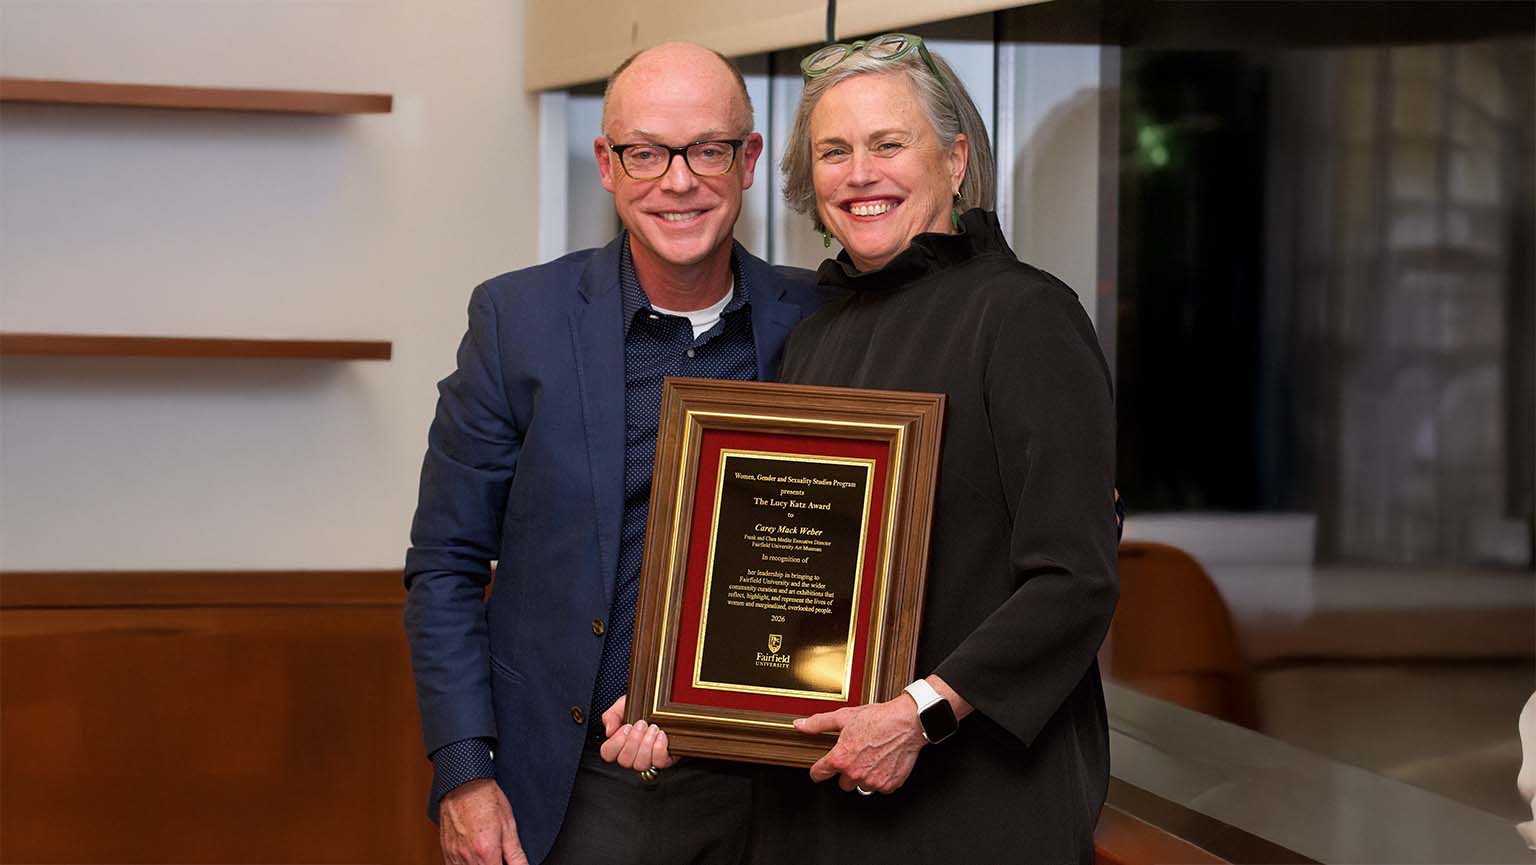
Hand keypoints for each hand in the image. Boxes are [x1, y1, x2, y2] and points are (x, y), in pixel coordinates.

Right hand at [438, 778, 526, 864]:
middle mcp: (467, 857)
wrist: (463, 783)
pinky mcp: (446, 851)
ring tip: (488, 857)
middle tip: (499, 857)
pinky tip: (475, 858)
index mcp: (486, 852)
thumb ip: (516, 853)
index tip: (506, 863)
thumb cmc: (485, 798)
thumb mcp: (508, 825)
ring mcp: (454, 855)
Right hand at [598, 695, 677, 770]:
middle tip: (642, 724)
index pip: (608, 753)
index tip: (626, 727)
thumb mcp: (623, 705)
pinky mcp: (663, 760)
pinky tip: (661, 735)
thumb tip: (609, 731)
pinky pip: (659, 762)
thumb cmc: (642, 708)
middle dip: (633, 740)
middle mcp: (632, 755)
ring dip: (646, 744)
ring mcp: (647, 760)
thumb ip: (612, 715)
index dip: (616, 742)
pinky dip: (659, 748)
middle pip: (624, 761)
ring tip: (653, 728)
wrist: (663, 705)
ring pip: (640, 764)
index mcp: (619, 744)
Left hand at [793, 697, 926, 793]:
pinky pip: (880, 787)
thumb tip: (800, 725)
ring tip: (872, 758)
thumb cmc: (878, 718)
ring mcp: (872, 781)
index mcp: (841, 758)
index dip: (818, 771)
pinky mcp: (888, 785)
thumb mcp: (844, 716)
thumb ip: (819, 723)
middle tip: (856, 756)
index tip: (820, 771)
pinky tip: (884, 762)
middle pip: (842, 783)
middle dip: (847, 772)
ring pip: (861, 786)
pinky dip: (881, 778)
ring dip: (864, 776)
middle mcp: (855, 773)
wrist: (907, 722)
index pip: (819, 774)